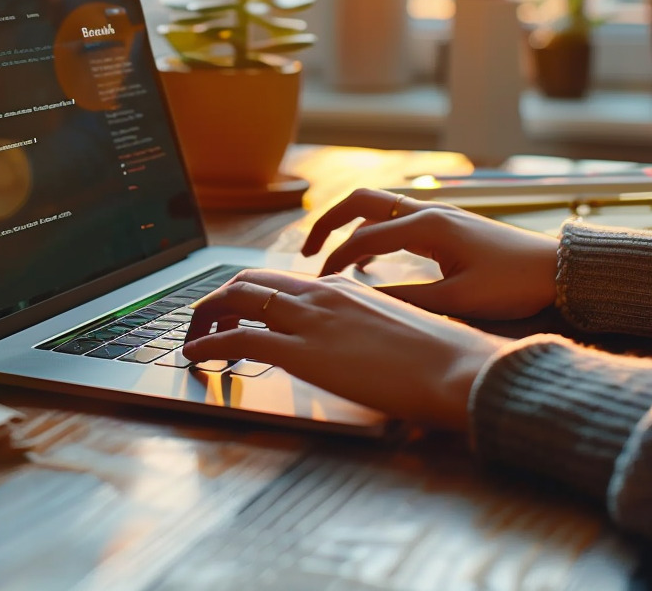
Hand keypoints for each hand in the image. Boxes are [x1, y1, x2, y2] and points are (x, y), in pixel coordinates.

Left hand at [182, 269, 505, 429]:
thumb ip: (367, 331)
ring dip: (205, 318)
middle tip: (205, 323)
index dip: (249, 295)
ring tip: (192, 339)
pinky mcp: (302, 351)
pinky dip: (208, 345)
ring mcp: (310, 320)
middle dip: (218, 301)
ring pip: (236, 302)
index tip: (236, 314)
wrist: (458, 369)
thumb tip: (358, 349)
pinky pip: (238, 339)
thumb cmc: (441, 359)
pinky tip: (196, 356)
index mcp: (343, 288)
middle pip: (249, 282)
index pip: (280, 281)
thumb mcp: (396, 332)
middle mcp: (321, 294)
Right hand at [301, 188, 558, 319]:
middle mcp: (428, 211)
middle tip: (307, 252)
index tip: (317, 282)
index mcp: (427, 226)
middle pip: (361, 202)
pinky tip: (370, 263)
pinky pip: (396, 219)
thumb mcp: (457, 299)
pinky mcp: (446, 224)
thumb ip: (407, 298)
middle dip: (328, 222)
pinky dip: (373, 234)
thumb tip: (364, 300)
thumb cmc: (513, 286)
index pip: (363, 237)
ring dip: (349, 226)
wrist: (558, 271)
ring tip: (331, 257)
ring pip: (378, 208)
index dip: (334, 259)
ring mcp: (437, 214)